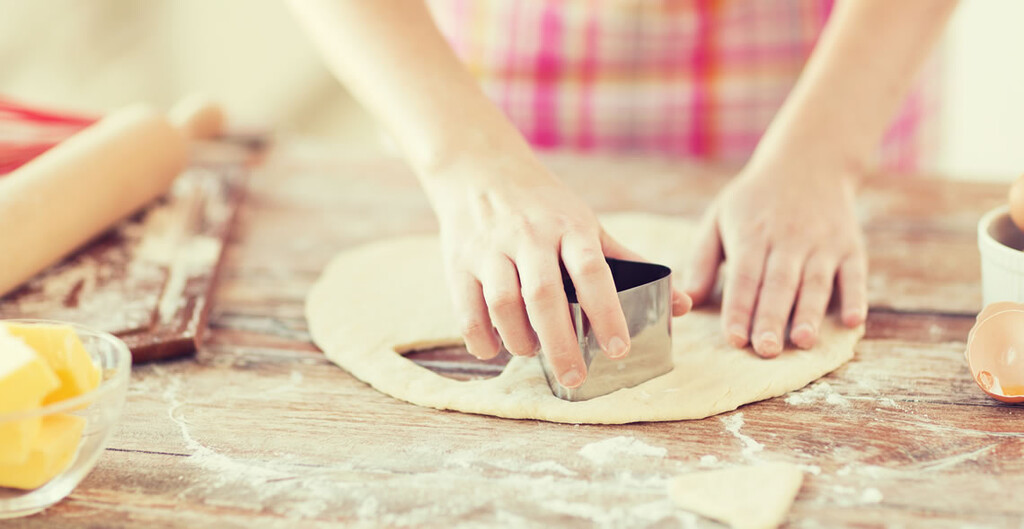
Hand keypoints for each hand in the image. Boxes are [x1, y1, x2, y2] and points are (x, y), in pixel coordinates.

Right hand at [426, 154, 691, 387]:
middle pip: (544, 296)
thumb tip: (684, 306)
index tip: (618, 349)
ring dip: (521, 340)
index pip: (591, 270)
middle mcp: (529, 236)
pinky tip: (496, 349)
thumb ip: (630, 264)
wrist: (479, 169)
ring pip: (503, 305)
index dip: (606, 311)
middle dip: (561, 344)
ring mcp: (490, 249)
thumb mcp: (587, 225)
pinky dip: (482, 339)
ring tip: (534, 353)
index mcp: (569, 227)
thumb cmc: (544, 206)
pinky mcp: (458, 263)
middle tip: (576, 378)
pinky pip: (467, 311)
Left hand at [684, 161, 866, 356]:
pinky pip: (854, 274)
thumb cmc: (755, 200)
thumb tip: (688, 297)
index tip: (734, 339)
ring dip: (810, 313)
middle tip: (766, 351)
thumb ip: (703, 258)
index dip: (739, 309)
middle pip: (779, 285)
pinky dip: (855, 297)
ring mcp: (822, 243)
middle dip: (772, 320)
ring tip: (803, 342)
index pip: (745, 277)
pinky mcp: (850, 246)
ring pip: (815, 283)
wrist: (810, 160)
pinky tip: (852, 321)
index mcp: (752, 235)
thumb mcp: (720, 217)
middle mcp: (788, 240)